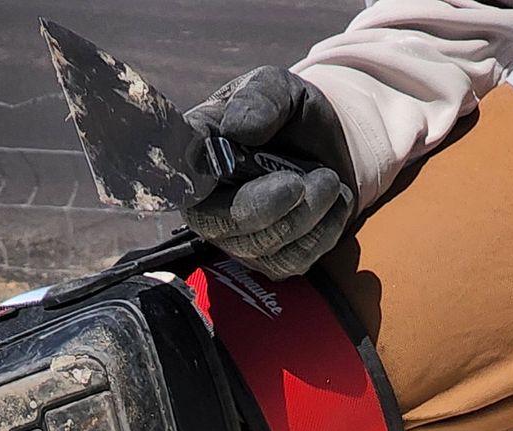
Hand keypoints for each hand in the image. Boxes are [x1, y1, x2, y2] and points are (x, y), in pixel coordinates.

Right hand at [184, 67, 355, 279]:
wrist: (332, 144)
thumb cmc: (290, 114)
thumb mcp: (277, 88)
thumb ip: (259, 100)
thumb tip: (237, 130)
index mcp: (197, 159)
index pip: (178, 175)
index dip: (191, 178)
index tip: (218, 172)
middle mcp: (210, 205)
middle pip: (220, 225)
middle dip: (263, 208)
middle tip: (300, 182)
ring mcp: (240, 239)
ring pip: (264, 246)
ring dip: (305, 215)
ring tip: (329, 179)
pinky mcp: (272, 260)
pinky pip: (294, 260)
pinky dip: (323, 231)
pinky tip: (334, 201)